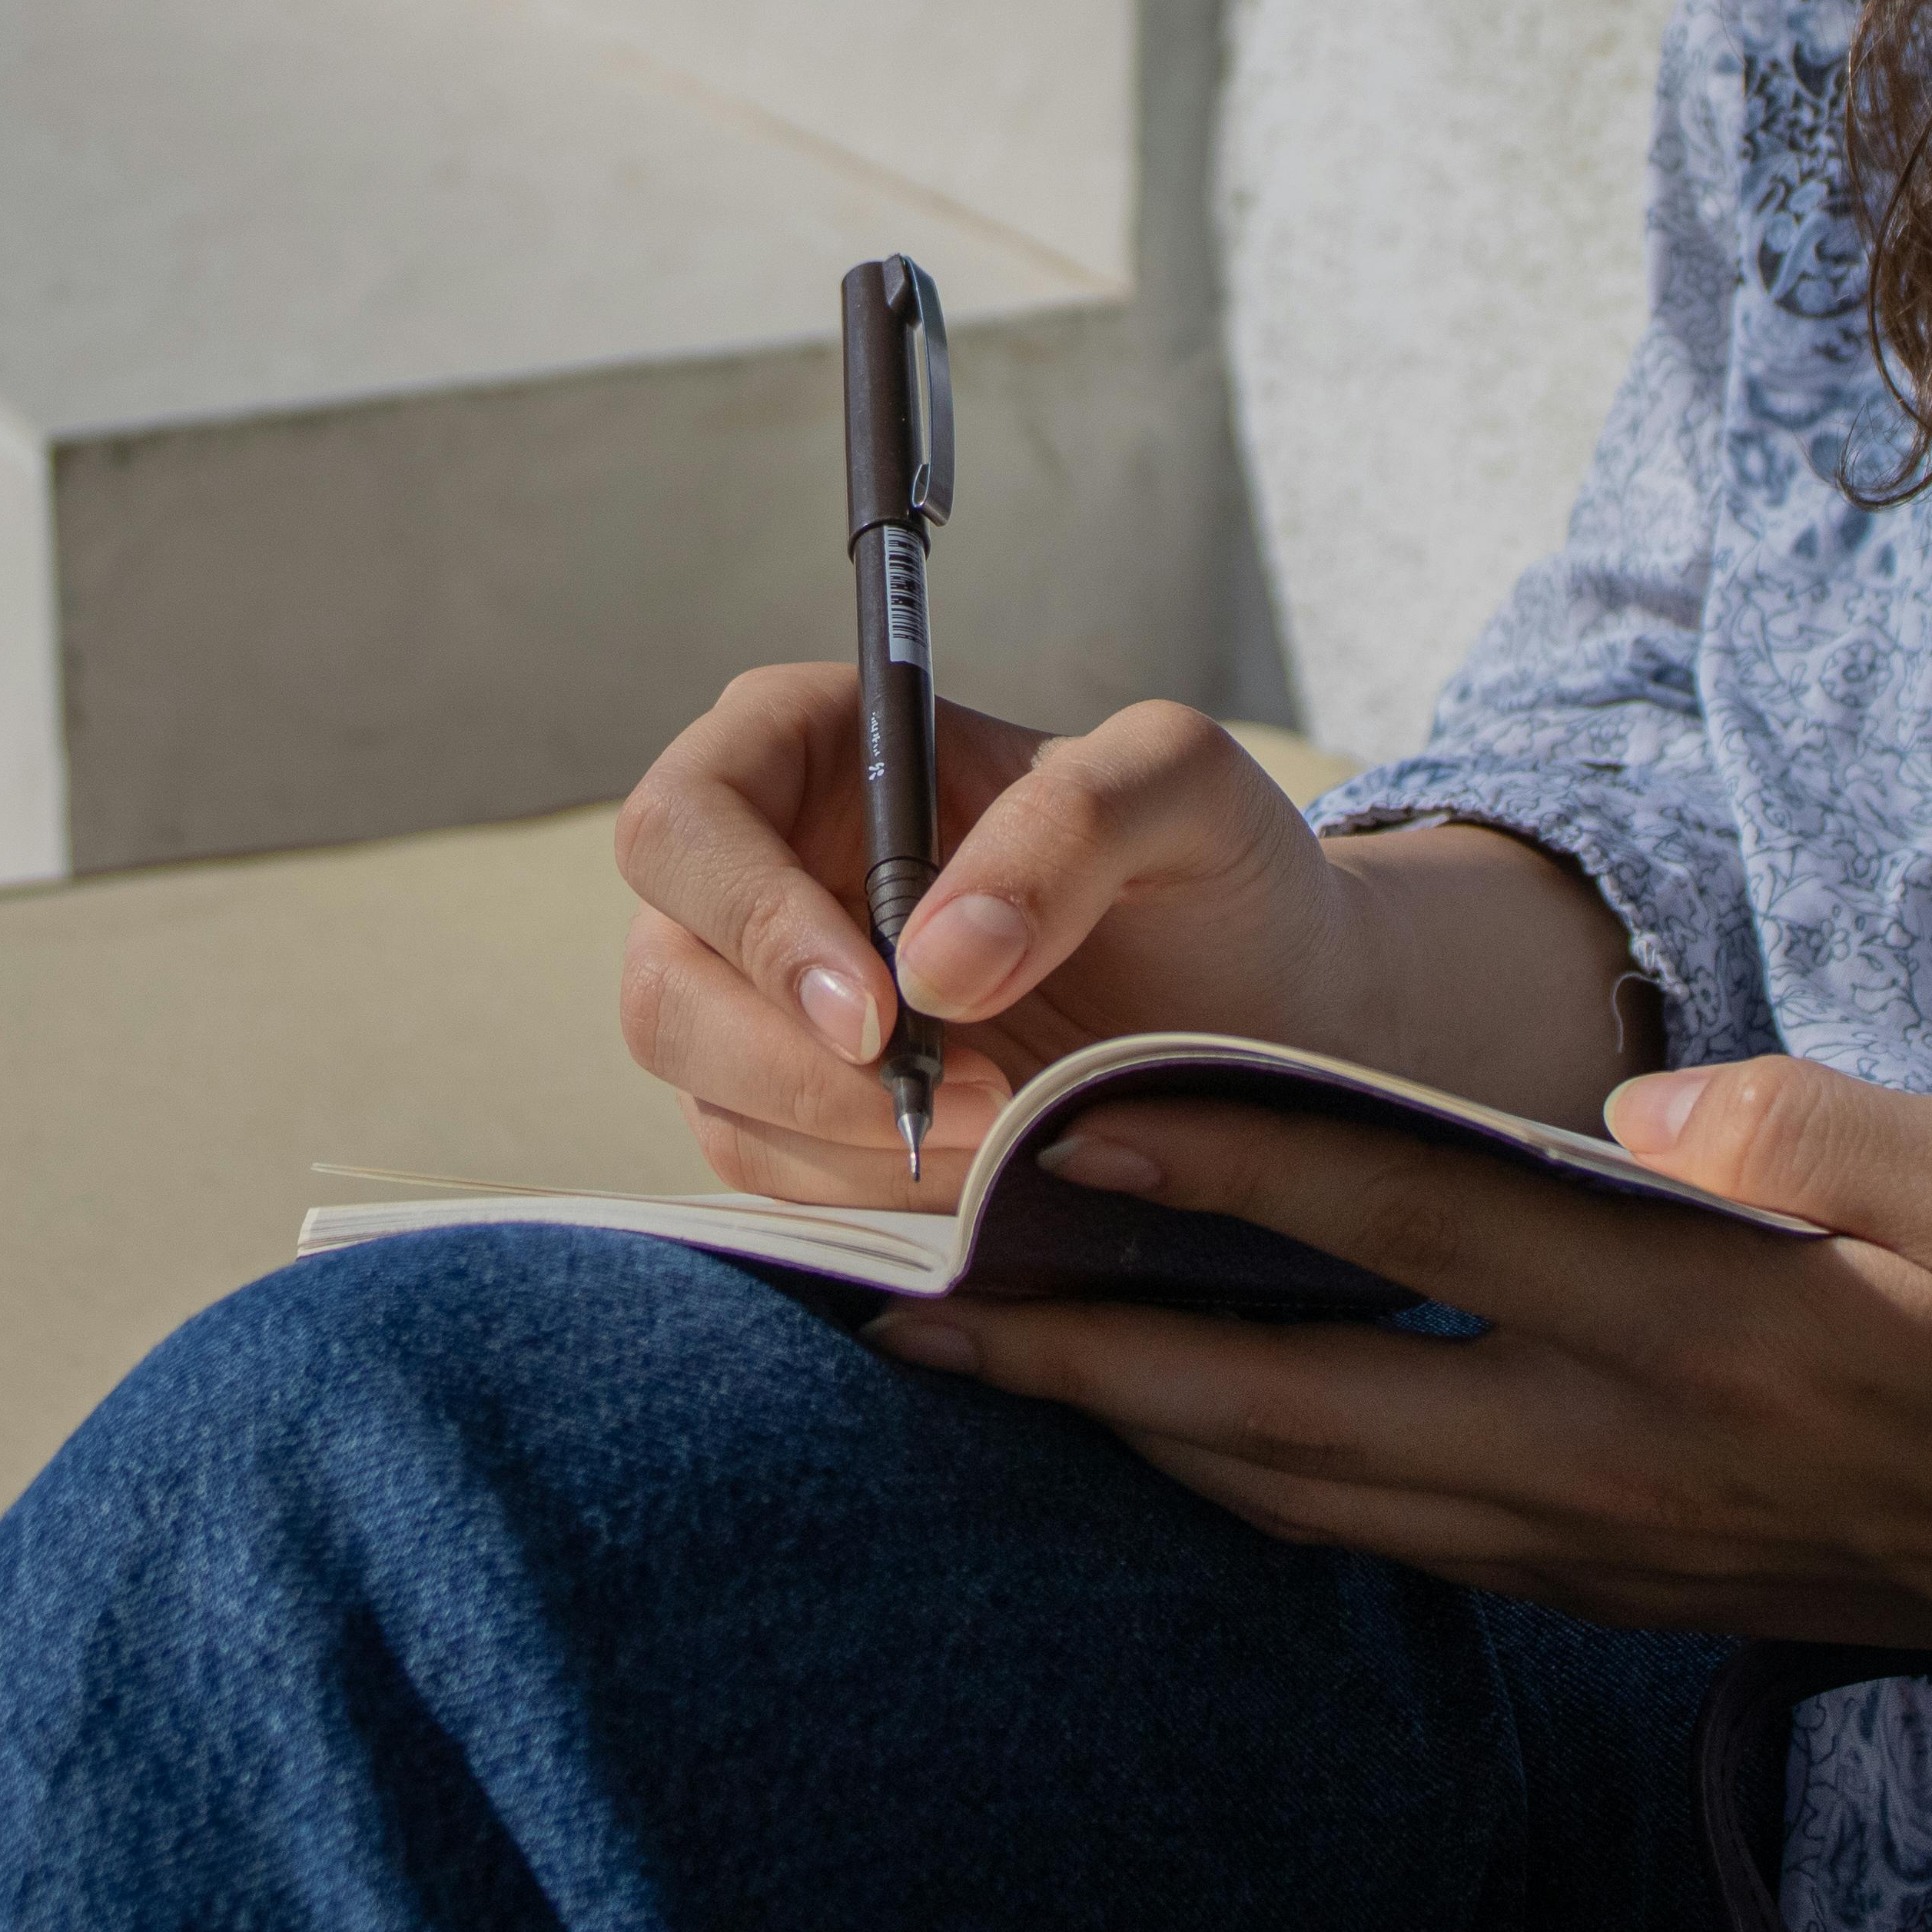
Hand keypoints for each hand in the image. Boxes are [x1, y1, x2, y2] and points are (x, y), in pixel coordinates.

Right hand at [612, 669, 1356, 1205]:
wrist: (1264, 1003)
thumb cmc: (1213, 870)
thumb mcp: (1186, 791)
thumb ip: (1074, 823)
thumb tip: (937, 960)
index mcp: (807, 744)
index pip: (686, 822)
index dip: (754, 922)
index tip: (883, 1010)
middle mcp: (756, 866)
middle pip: (667, 976)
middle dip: (797, 1063)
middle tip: (969, 1096)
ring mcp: (757, 996)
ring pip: (703, 1087)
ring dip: (846, 1135)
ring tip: (1007, 1122)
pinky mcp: (787, 1107)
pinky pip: (762, 1168)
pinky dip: (864, 1187)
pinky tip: (977, 1161)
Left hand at [858, 1057, 1931, 1716]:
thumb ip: (1824, 1126)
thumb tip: (1646, 1101)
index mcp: (1704, 1329)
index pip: (1414, 1220)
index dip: (1232, 1160)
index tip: (1067, 1117)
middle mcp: (1619, 1456)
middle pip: (1296, 1406)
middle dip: (1090, 1363)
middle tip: (914, 1307)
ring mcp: (1604, 1544)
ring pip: (1315, 1495)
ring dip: (1142, 1434)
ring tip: (996, 1370)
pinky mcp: (1613, 1584)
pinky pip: (1383, 1537)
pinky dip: (1257, 1486)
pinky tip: (1183, 1441)